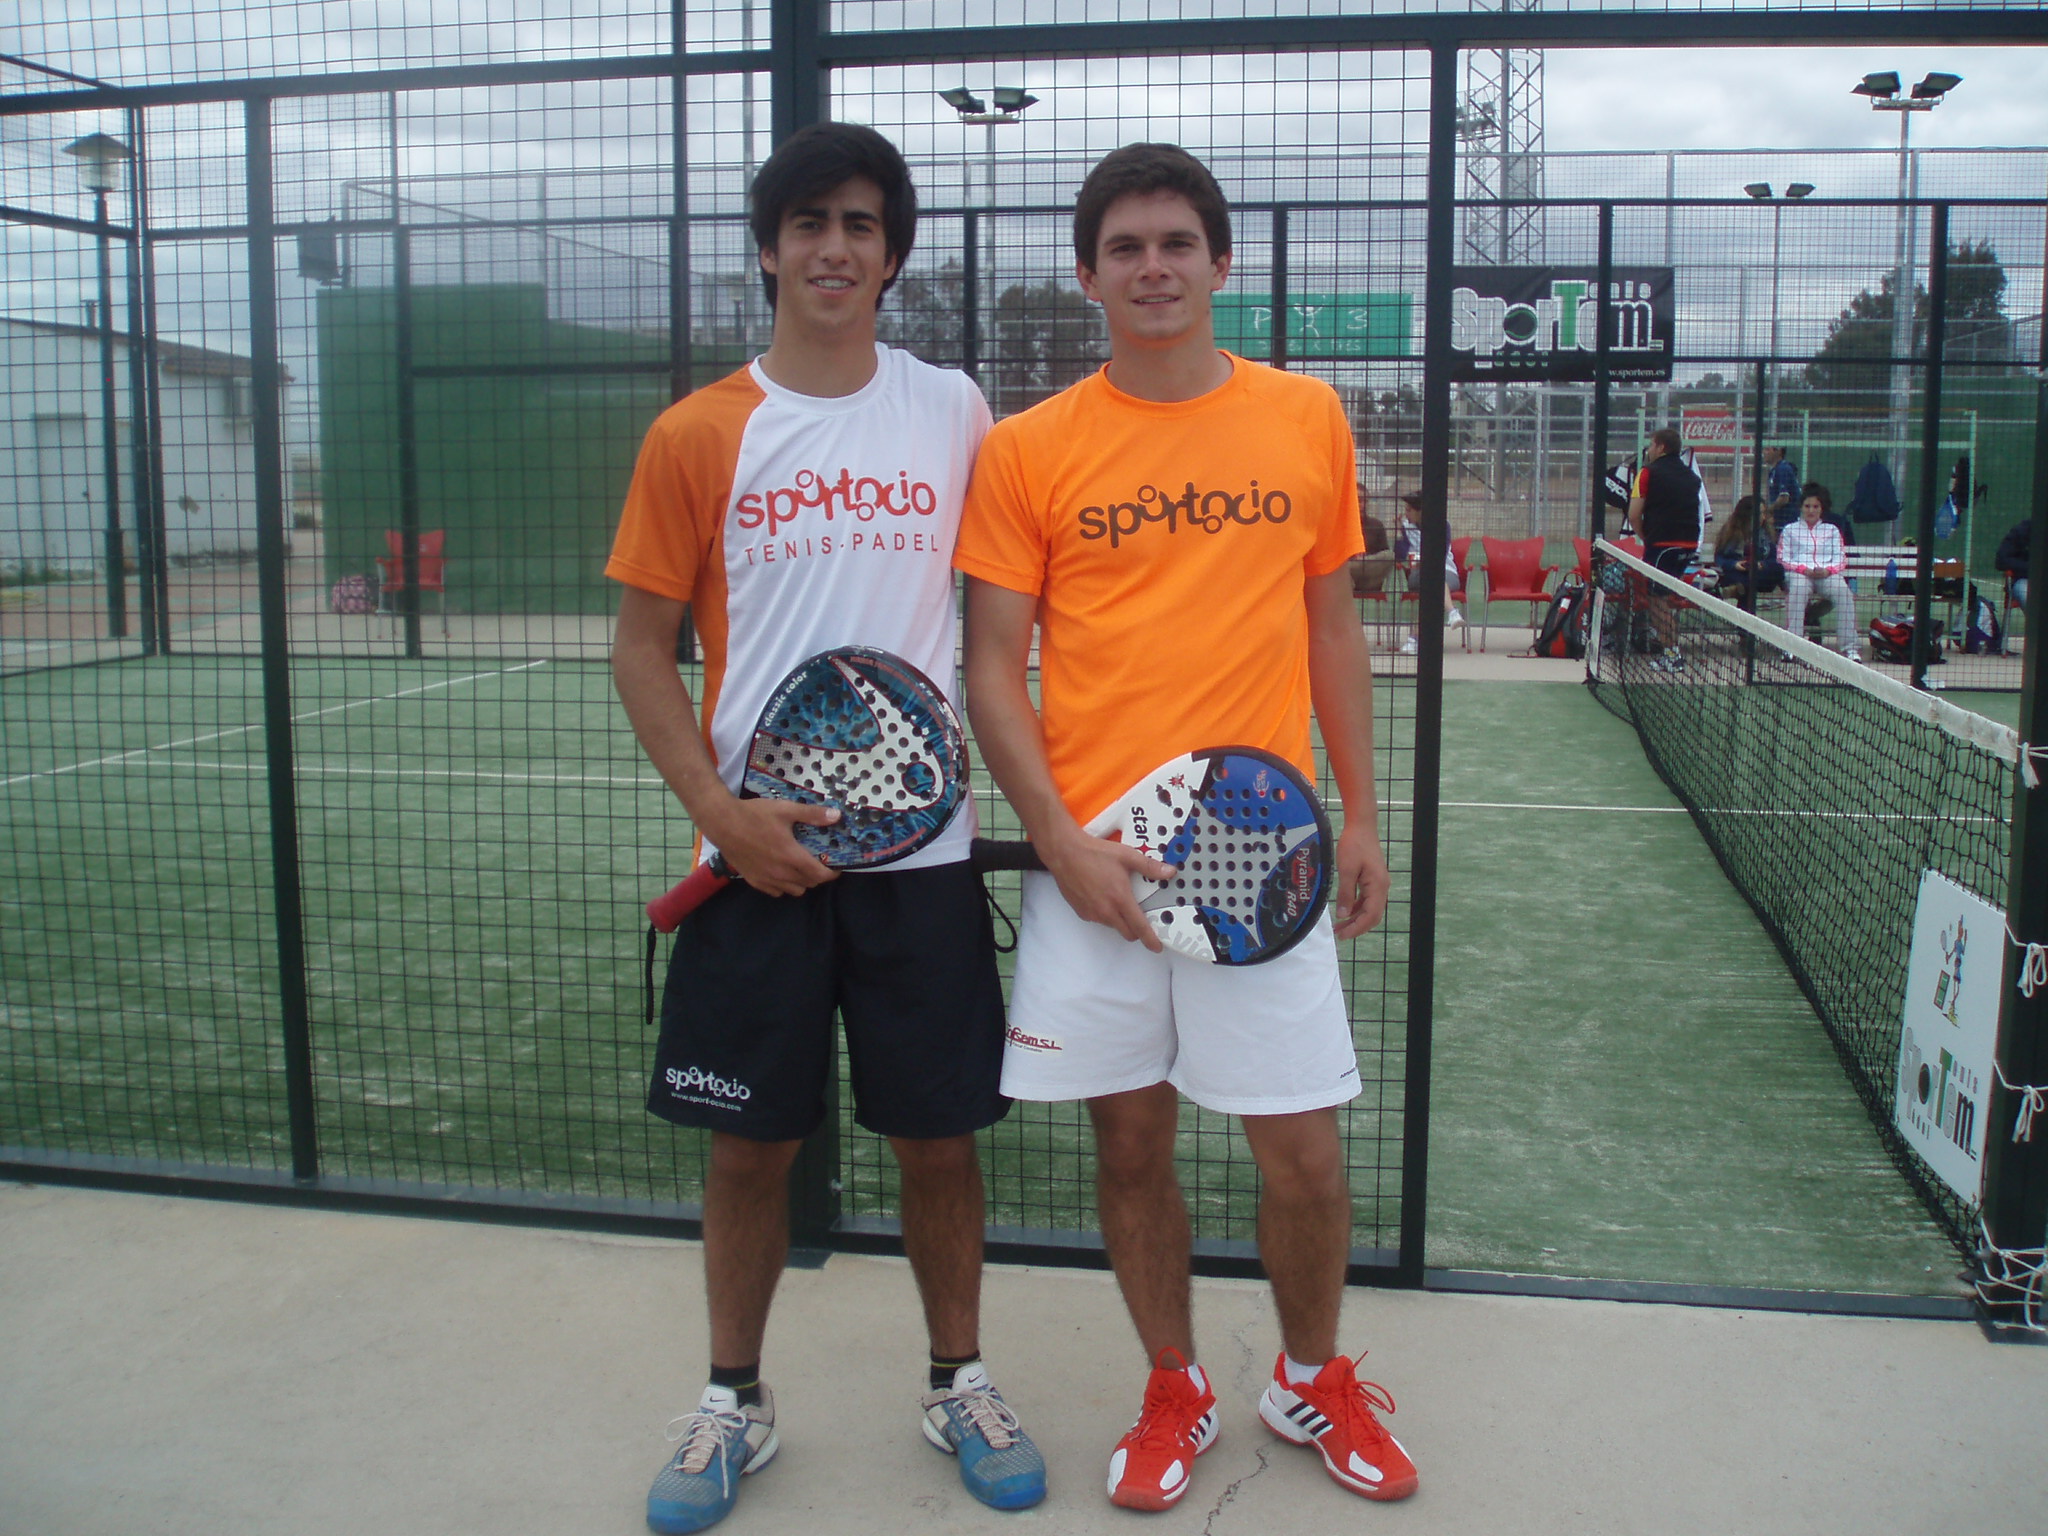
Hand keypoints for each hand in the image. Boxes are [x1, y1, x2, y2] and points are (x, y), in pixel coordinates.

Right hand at [702, 796, 841, 896]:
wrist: (722, 823)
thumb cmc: (754, 815)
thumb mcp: (785, 809)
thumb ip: (812, 814)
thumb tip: (837, 816)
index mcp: (791, 856)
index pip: (820, 875)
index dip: (832, 874)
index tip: (835, 867)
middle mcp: (780, 872)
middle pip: (809, 884)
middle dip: (818, 875)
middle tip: (817, 862)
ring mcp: (766, 879)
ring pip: (794, 891)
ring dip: (802, 882)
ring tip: (800, 867)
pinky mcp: (754, 881)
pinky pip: (776, 892)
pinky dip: (784, 886)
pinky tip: (781, 872)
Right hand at [1037, 825, 1176, 950]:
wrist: (1065, 853)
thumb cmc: (1093, 853)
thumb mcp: (1127, 856)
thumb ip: (1150, 867)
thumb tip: (1168, 872)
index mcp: (1120, 899)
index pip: (1139, 927)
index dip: (1150, 939)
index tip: (1156, 946)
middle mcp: (1106, 910)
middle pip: (1127, 932)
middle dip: (1136, 930)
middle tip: (1139, 916)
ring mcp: (1092, 913)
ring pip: (1112, 925)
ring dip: (1119, 919)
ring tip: (1117, 897)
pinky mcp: (1082, 912)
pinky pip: (1098, 919)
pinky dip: (1104, 913)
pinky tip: (1102, 895)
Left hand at [1330, 822, 1389, 940]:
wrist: (1361, 826)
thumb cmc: (1354, 845)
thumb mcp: (1346, 869)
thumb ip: (1346, 893)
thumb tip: (1343, 915)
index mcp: (1378, 886)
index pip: (1370, 915)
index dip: (1357, 928)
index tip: (1343, 935)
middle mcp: (1381, 887)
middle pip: (1372, 915)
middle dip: (1357, 927)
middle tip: (1340, 934)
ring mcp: (1378, 884)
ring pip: (1369, 908)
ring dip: (1356, 918)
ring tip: (1340, 926)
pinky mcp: (1372, 879)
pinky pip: (1366, 900)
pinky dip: (1357, 908)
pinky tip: (1345, 911)